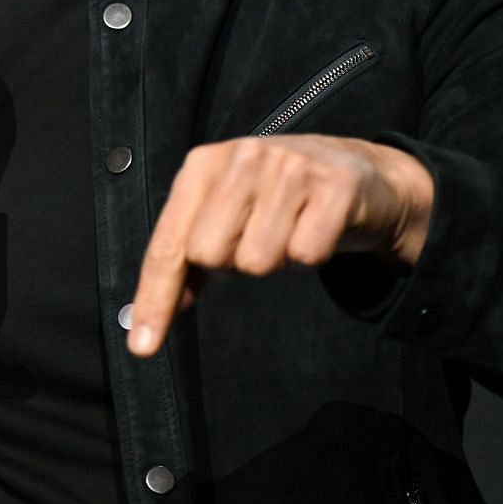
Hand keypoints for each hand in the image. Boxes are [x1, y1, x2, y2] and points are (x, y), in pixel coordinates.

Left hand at [127, 135, 432, 356]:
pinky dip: (311, 254)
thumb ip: (186, 263)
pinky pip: (307, 255)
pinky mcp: (334, 186)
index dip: (155, 297)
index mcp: (204, 164)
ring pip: (258, 260)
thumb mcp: (225, 215)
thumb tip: (148, 320)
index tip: (144, 346)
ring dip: (275, 259)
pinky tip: (317, 228)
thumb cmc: (277, 200)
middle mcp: (243, 157)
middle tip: (257, 237)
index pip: (170, 243)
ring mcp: (290, 167)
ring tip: (288, 230)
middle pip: (210, 255)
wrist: (358, 172)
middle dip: (231, 264)